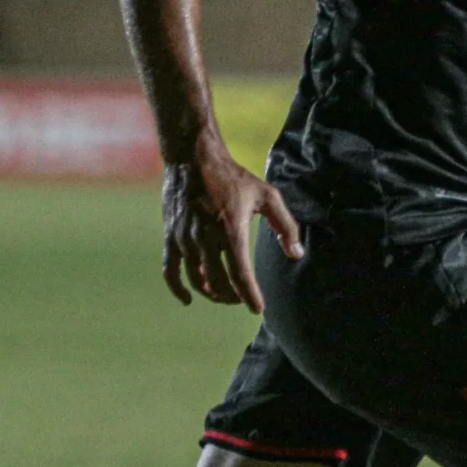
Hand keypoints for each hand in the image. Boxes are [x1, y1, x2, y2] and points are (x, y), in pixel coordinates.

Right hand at [161, 138, 303, 311]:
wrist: (193, 158)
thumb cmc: (233, 176)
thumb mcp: (267, 195)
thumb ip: (285, 225)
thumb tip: (296, 254)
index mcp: (231, 229)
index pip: (241, 274)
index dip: (250, 295)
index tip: (258, 309)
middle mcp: (205, 238)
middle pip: (219, 283)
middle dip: (233, 296)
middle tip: (242, 298)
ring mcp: (185, 239)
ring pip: (197, 280)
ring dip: (211, 292)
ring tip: (223, 294)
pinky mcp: (171, 236)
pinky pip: (170, 271)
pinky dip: (178, 289)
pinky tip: (188, 299)